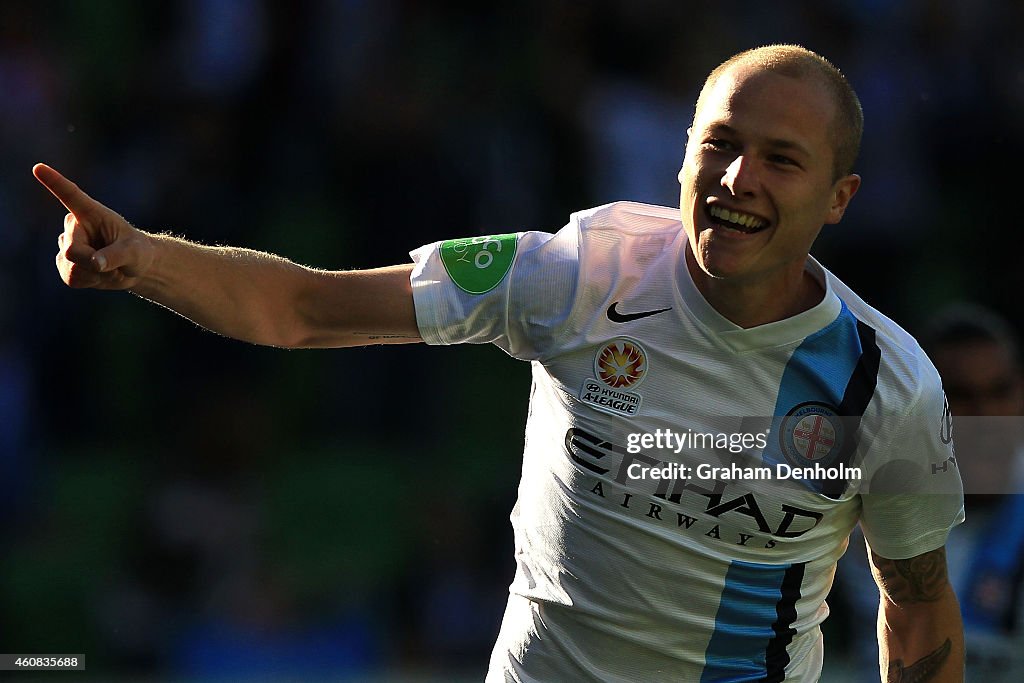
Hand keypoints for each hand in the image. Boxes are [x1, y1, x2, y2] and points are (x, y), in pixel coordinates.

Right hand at [34, 163, 153, 289]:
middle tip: (114, 262)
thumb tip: (96, 263)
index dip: (54, 182)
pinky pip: (71, 278)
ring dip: (95, 274)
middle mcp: (75, 226)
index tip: (39, 168)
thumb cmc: (138, 252)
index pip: (70, 195)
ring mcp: (67, 244)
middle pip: (73, 251)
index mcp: (92, 213)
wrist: (134, 268)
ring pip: (72, 268)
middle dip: (94, 264)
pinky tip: (98, 274)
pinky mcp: (65, 262)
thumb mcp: (135, 253)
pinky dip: (89, 281)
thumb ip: (116, 256)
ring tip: (108, 266)